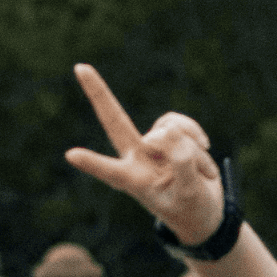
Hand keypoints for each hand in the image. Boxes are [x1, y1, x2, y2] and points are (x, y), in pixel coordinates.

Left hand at [67, 64, 224, 244]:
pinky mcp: (170, 134)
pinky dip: (196, 135)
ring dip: (192, 148)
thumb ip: (182, 163)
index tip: (70, 155)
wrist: (205, 208)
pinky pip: (181, 123)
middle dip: (99, 94)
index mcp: (134, 181)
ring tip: (202, 172)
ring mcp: (153, 144)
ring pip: (169, 128)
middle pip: (115, 120)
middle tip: (80, 67)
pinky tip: (204, 148)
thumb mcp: (190, 194)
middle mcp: (138, 157)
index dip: (92, 163)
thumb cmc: (192, 208)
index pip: (110, 171)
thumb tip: (169, 130)